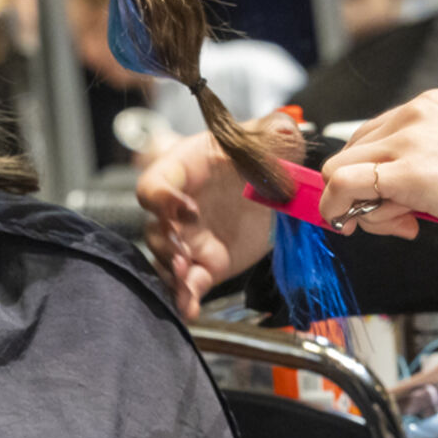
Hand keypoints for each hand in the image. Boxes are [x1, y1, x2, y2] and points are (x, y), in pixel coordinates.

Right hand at [135, 111, 300, 318]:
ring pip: (166, 260)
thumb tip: (282, 129)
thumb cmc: (259, 153)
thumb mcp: (271, 137)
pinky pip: (189, 283)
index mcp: (185, 169)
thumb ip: (275, 132)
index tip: (185, 208)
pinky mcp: (205, 264)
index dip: (163, 198)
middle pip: (155, 227)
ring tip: (185, 285)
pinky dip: (187, 297)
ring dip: (172, 274)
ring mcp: (188, 238)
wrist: (272, 187)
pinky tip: (190, 308)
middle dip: (166, 244)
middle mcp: (178, 206)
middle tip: (184, 256)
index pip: (156, 184)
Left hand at [317, 89, 437, 241]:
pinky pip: (347, 185)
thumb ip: (422, 167)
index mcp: (428, 108)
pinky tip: (377, 225)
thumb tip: (386, 201)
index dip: (367, 176)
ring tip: (404, 224)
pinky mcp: (410, 172)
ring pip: (342, 169)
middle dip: (357, 193)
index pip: (370, 139)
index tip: (383, 203)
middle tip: (394, 221)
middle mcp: (413, 115)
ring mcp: (409, 140)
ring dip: (356, 205)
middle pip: (350, 153)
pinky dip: (341, 209)